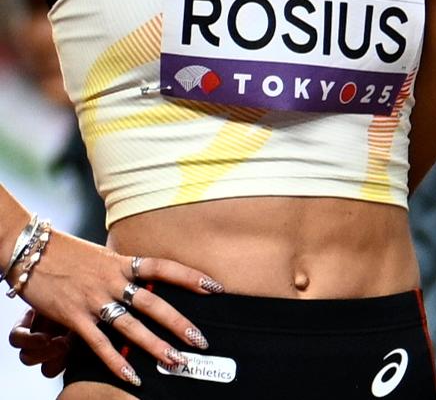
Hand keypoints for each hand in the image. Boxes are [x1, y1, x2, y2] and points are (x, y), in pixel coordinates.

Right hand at [9, 233, 220, 387]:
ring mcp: (94, 299)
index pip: (164, 268)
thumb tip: (141, 278)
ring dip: (156, 346)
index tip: (216, 287)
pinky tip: (132, 375)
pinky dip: (116, 361)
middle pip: (154, 304)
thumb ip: (122, 269)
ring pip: (131, 327)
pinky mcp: (74, 317)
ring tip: (175, 362)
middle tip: (201, 340)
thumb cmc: (66, 252)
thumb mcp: (101, 254)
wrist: (30, 251)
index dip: (190, 277)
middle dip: (179, 324)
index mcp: (121, 262)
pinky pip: (99, 343)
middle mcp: (112, 281)